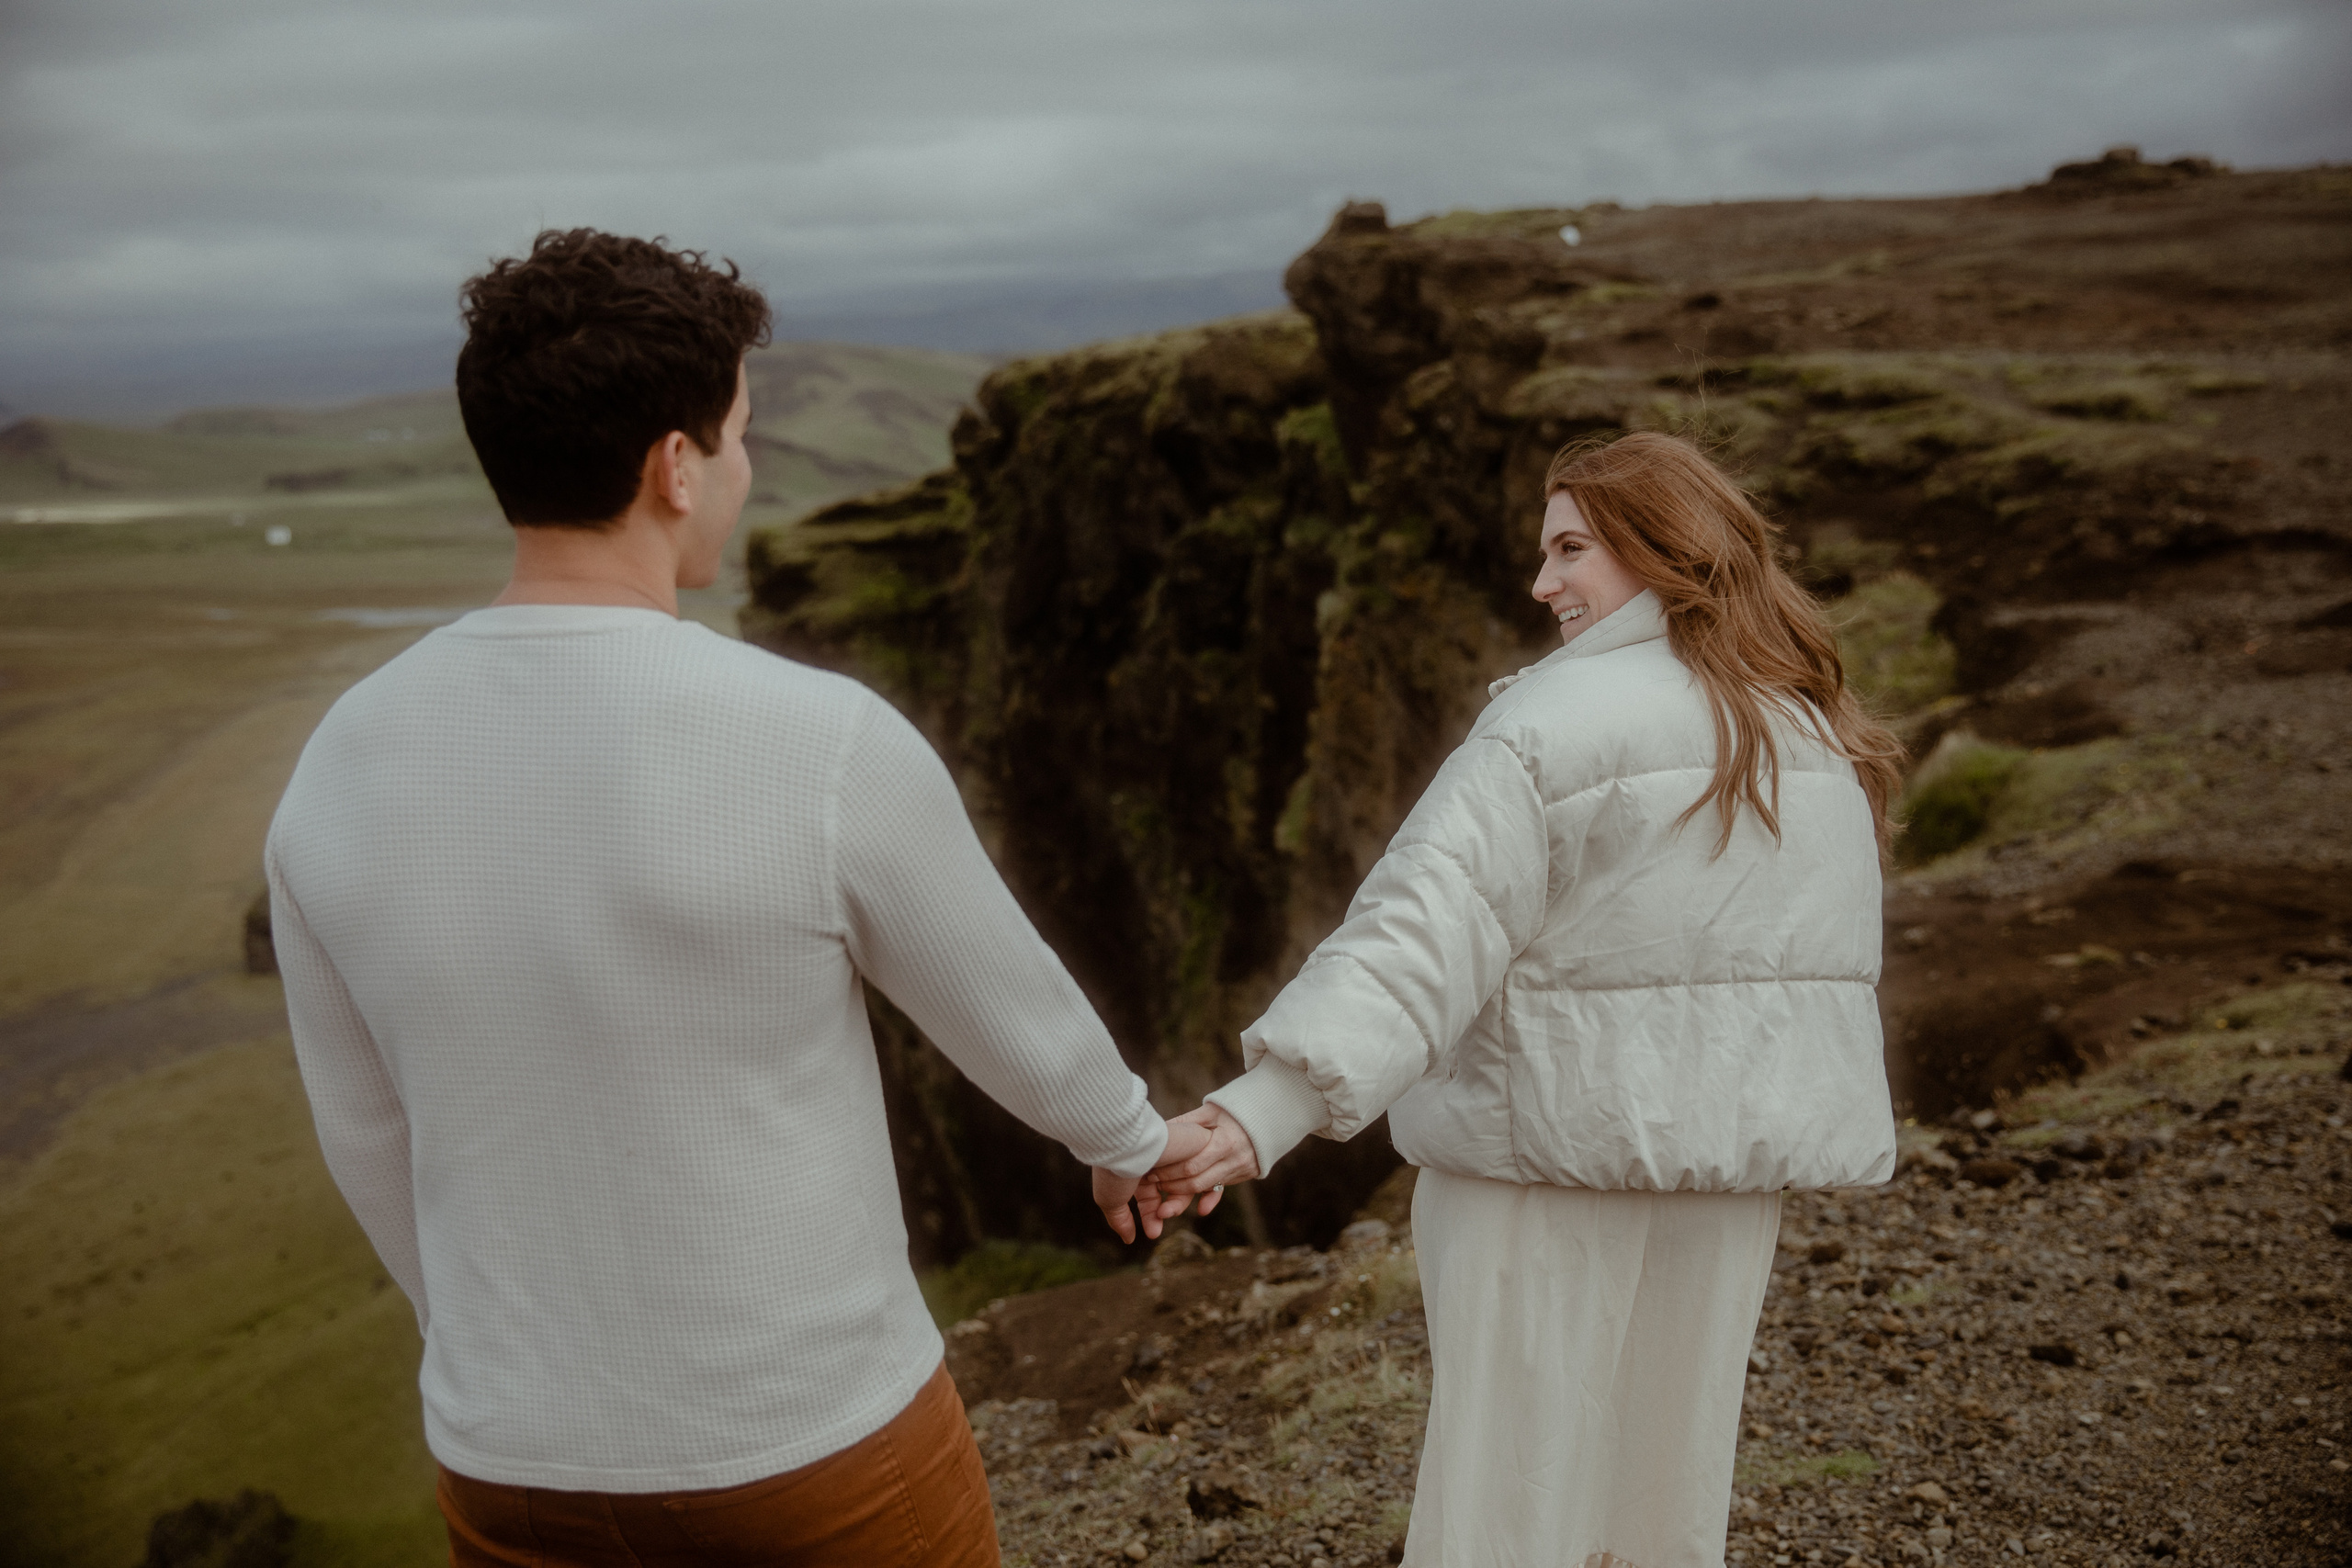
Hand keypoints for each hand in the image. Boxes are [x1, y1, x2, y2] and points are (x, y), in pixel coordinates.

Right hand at [1092, 1117, 1213, 1243]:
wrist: (1126, 1141)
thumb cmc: (1114, 1170)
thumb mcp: (1111, 1200)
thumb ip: (1120, 1219)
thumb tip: (1128, 1239)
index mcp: (1139, 1170)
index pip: (1151, 1199)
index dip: (1152, 1217)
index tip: (1153, 1233)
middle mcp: (1159, 1160)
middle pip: (1175, 1193)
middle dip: (1171, 1209)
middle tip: (1164, 1215)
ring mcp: (1177, 1150)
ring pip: (1190, 1183)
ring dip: (1180, 1198)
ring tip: (1168, 1205)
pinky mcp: (1197, 1142)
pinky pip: (1206, 1168)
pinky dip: (1195, 1179)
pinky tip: (1184, 1178)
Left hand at [1144, 1103, 1259, 1219]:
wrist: (1270, 1116)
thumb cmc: (1235, 1109)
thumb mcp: (1211, 1110)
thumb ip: (1186, 1122)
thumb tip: (1159, 1132)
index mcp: (1225, 1142)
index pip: (1192, 1165)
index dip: (1169, 1170)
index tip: (1151, 1169)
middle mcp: (1234, 1160)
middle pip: (1197, 1181)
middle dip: (1171, 1184)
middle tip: (1152, 1181)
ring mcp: (1240, 1170)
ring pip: (1207, 1188)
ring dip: (1183, 1194)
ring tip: (1163, 1190)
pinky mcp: (1243, 1175)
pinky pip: (1222, 1188)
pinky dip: (1210, 1199)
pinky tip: (1200, 1210)